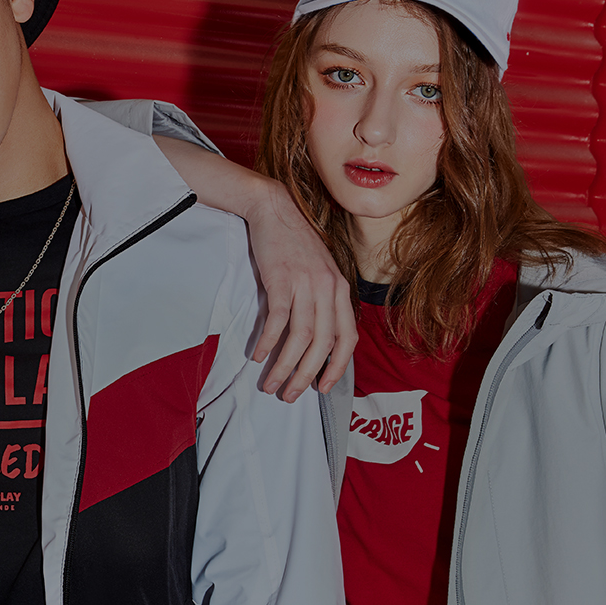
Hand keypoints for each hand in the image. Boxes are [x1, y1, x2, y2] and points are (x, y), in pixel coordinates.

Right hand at [245, 181, 355, 401]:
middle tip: (291, 396)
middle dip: (307, 375)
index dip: (338, 367)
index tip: (324, 388)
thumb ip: (321, 301)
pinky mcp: (281, 278)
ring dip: (285, 366)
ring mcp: (306, 283)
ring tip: (271, 385)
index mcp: (340, 289)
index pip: (348, 337)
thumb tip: (313, 340)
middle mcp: (328, 288)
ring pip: (301, 337)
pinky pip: (277, 320)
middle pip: (323, 344)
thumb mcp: (317, 272)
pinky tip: (257, 356)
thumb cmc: (292, 244)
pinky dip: (268, 342)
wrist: (272, 208)